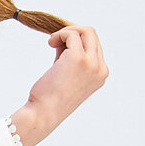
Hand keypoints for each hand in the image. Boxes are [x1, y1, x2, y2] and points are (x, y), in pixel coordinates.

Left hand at [24, 25, 108, 139]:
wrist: (44, 114)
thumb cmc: (51, 98)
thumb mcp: (67, 75)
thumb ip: (71, 56)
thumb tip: (67, 37)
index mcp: (101, 74)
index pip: (95, 46)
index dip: (77, 41)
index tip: (61, 46)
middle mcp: (100, 68)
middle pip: (92, 35)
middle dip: (73, 33)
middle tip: (55, 42)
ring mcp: (92, 64)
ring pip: (85, 31)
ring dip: (66, 32)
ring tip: (52, 43)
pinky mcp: (79, 59)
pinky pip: (72, 35)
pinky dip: (60, 34)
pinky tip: (50, 43)